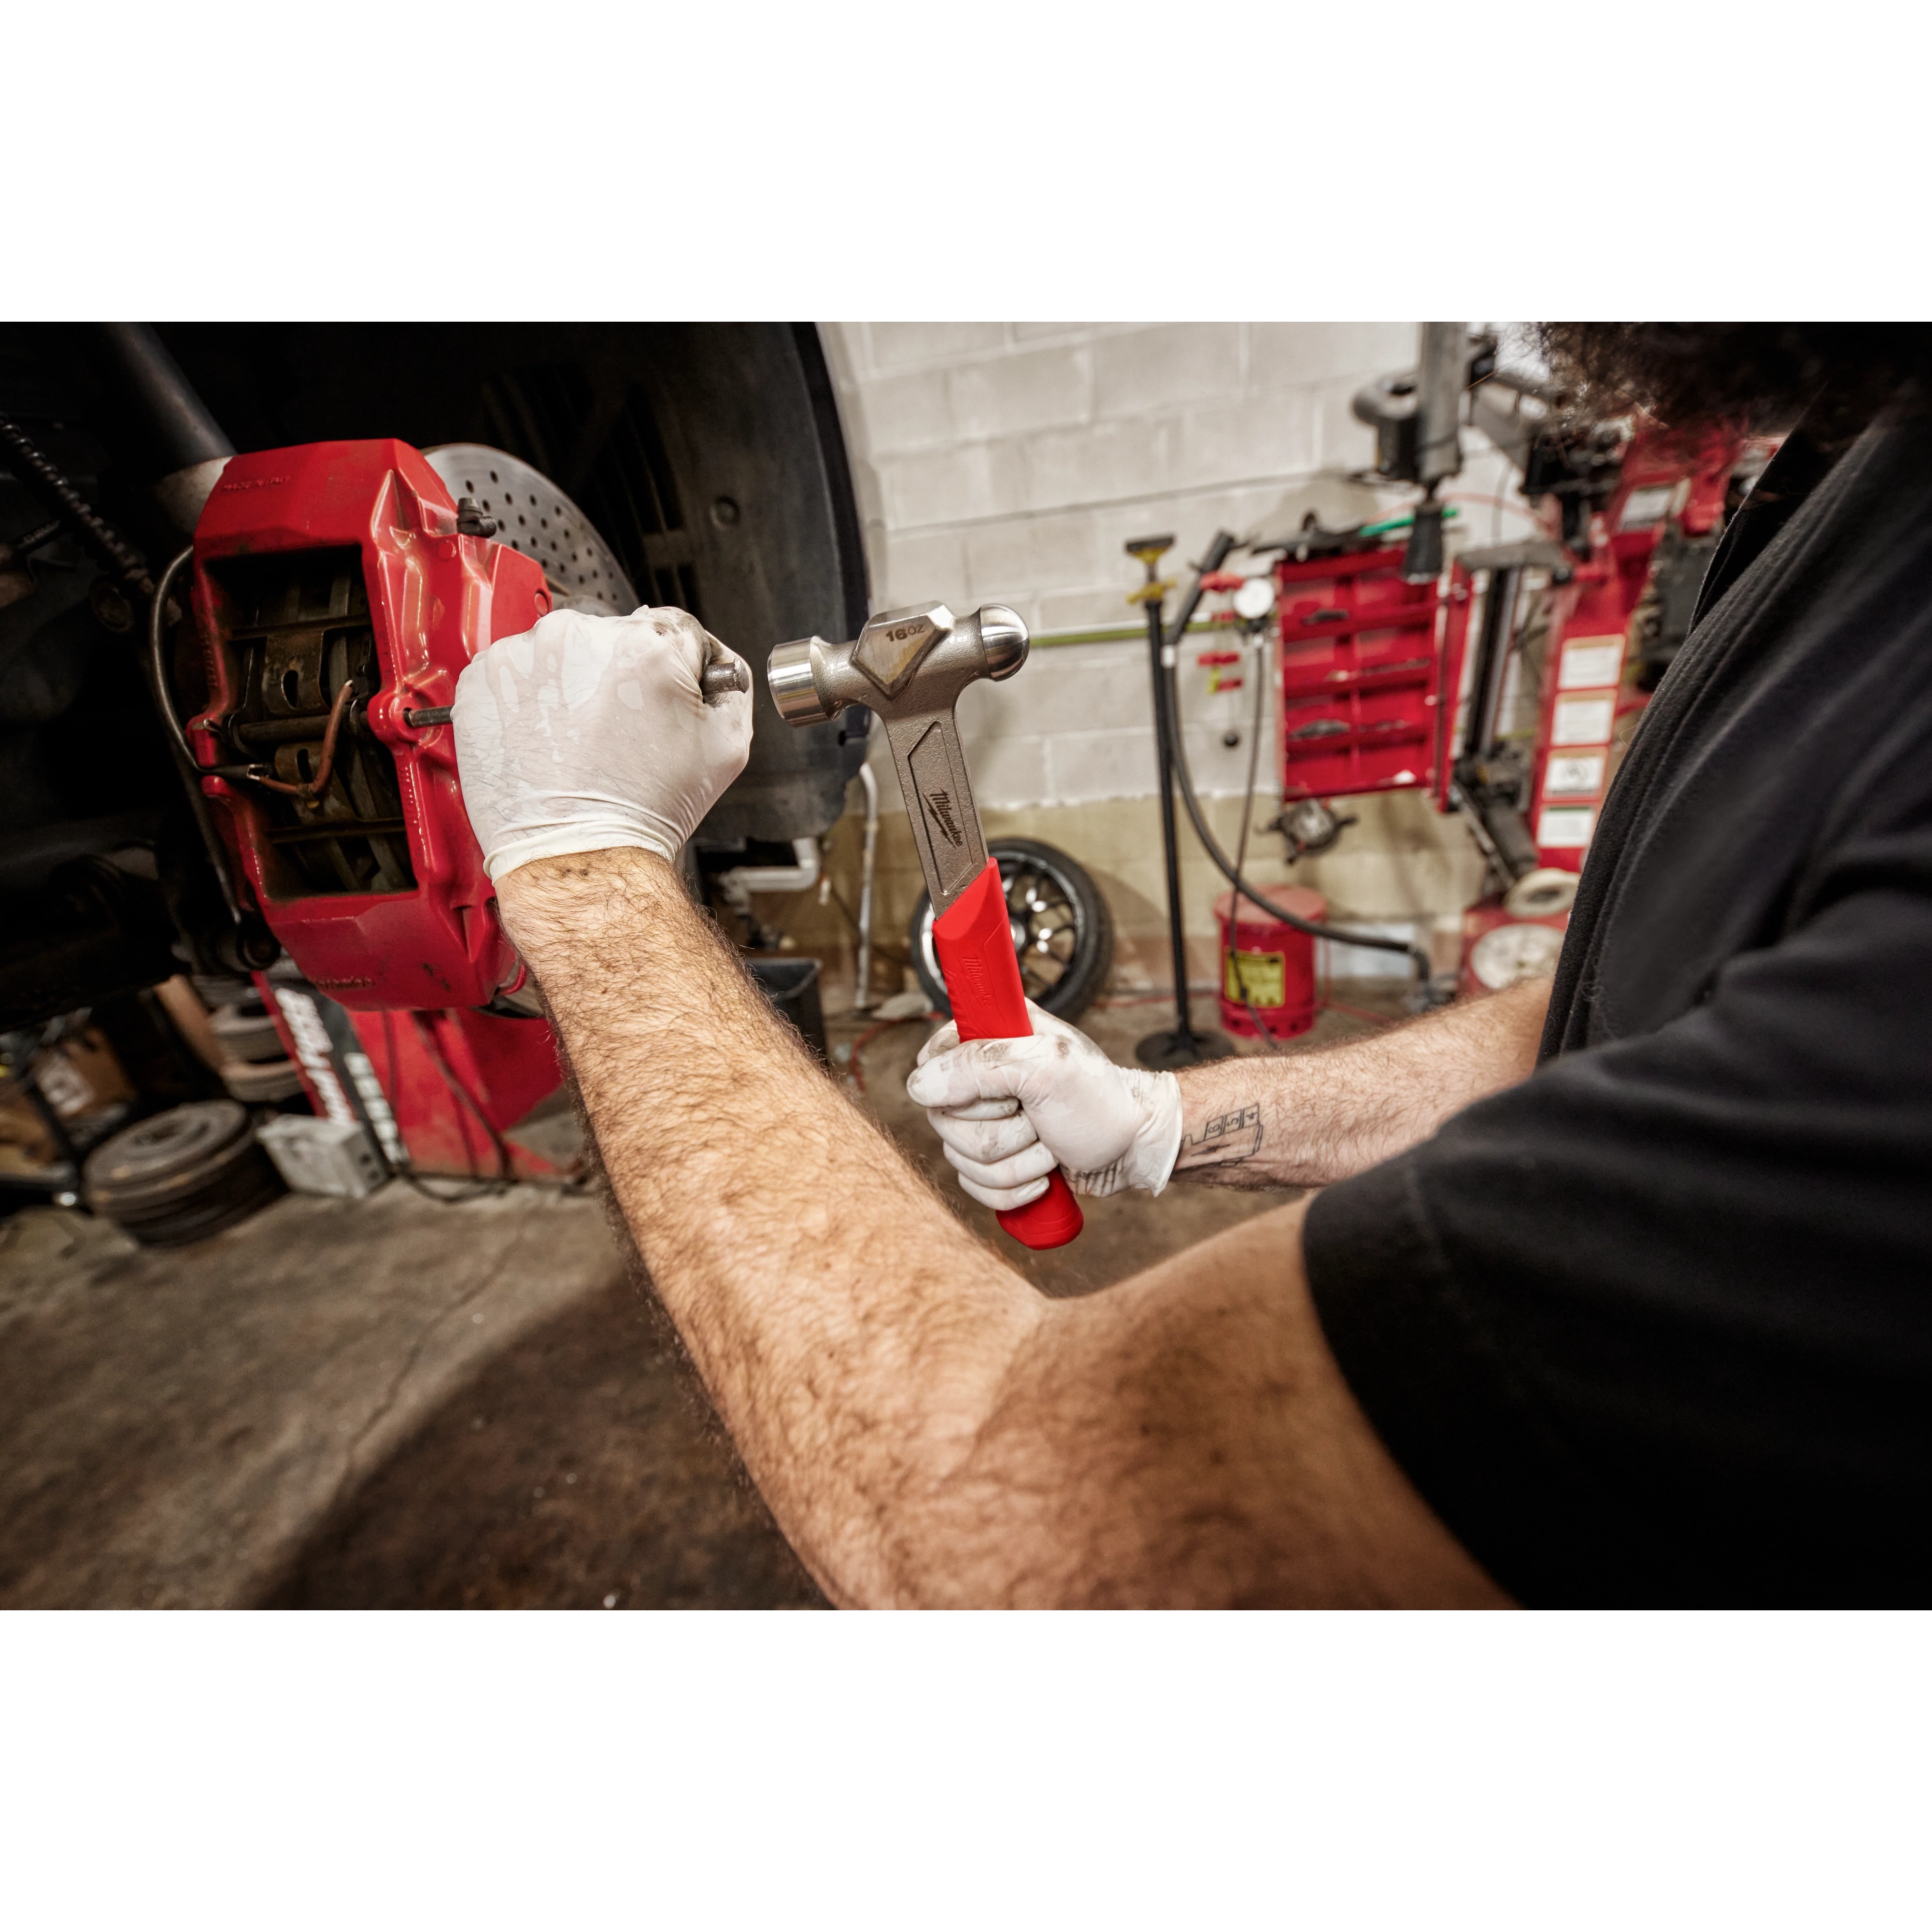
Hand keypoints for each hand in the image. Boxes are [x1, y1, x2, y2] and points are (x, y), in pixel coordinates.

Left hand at [453, 605, 751, 880]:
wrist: (579, 853)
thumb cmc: (645, 808)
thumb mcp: (727, 746)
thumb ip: (731, 685)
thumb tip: (715, 662)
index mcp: (647, 645)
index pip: (674, 629)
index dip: (677, 668)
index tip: (662, 698)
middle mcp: (582, 638)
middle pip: (615, 636)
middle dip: (622, 675)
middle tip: (621, 730)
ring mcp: (526, 655)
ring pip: (564, 651)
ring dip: (573, 682)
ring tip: (580, 738)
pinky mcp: (483, 678)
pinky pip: (517, 672)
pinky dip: (530, 699)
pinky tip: (547, 738)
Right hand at [905, 1000, 1182, 1209]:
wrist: (1134, 1146)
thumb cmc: (1101, 1100)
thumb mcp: (1048, 1068)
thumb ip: (980, 1065)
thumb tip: (919, 1086)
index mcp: (989, 1036)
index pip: (932, 1063)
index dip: (966, 1090)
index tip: (1010, 1091)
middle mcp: (980, 1076)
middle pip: (944, 1122)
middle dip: (1002, 1133)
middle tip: (1041, 1118)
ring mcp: (985, 1120)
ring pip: (959, 1160)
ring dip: (1016, 1162)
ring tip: (1050, 1142)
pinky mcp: (994, 1159)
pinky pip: (974, 1188)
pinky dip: (1015, 1189)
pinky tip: (1045, 1173)